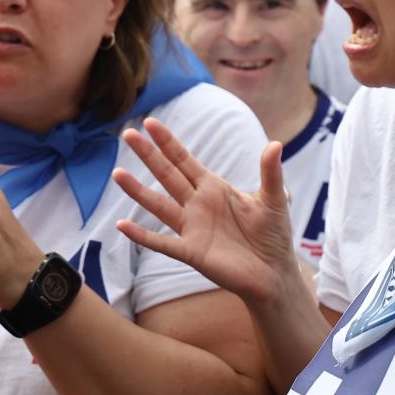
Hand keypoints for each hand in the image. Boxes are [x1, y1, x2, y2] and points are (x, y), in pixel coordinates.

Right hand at [111, 118, 297, 305]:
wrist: (273, 271)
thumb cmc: (273, 234)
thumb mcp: (274, 198)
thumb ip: (270, 172)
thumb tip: (276, 144)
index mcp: (215, 188)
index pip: (185, 160)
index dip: (168, 143)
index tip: (150, 122)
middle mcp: (198, 205)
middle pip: (167, 175)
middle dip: (149, 155)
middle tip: (127, 134)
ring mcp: (192, 228)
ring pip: (159, 205)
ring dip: (138, 191)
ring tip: (117, 173)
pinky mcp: (191, 252)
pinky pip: (161, 243)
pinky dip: (142, 236)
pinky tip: (122, 225)